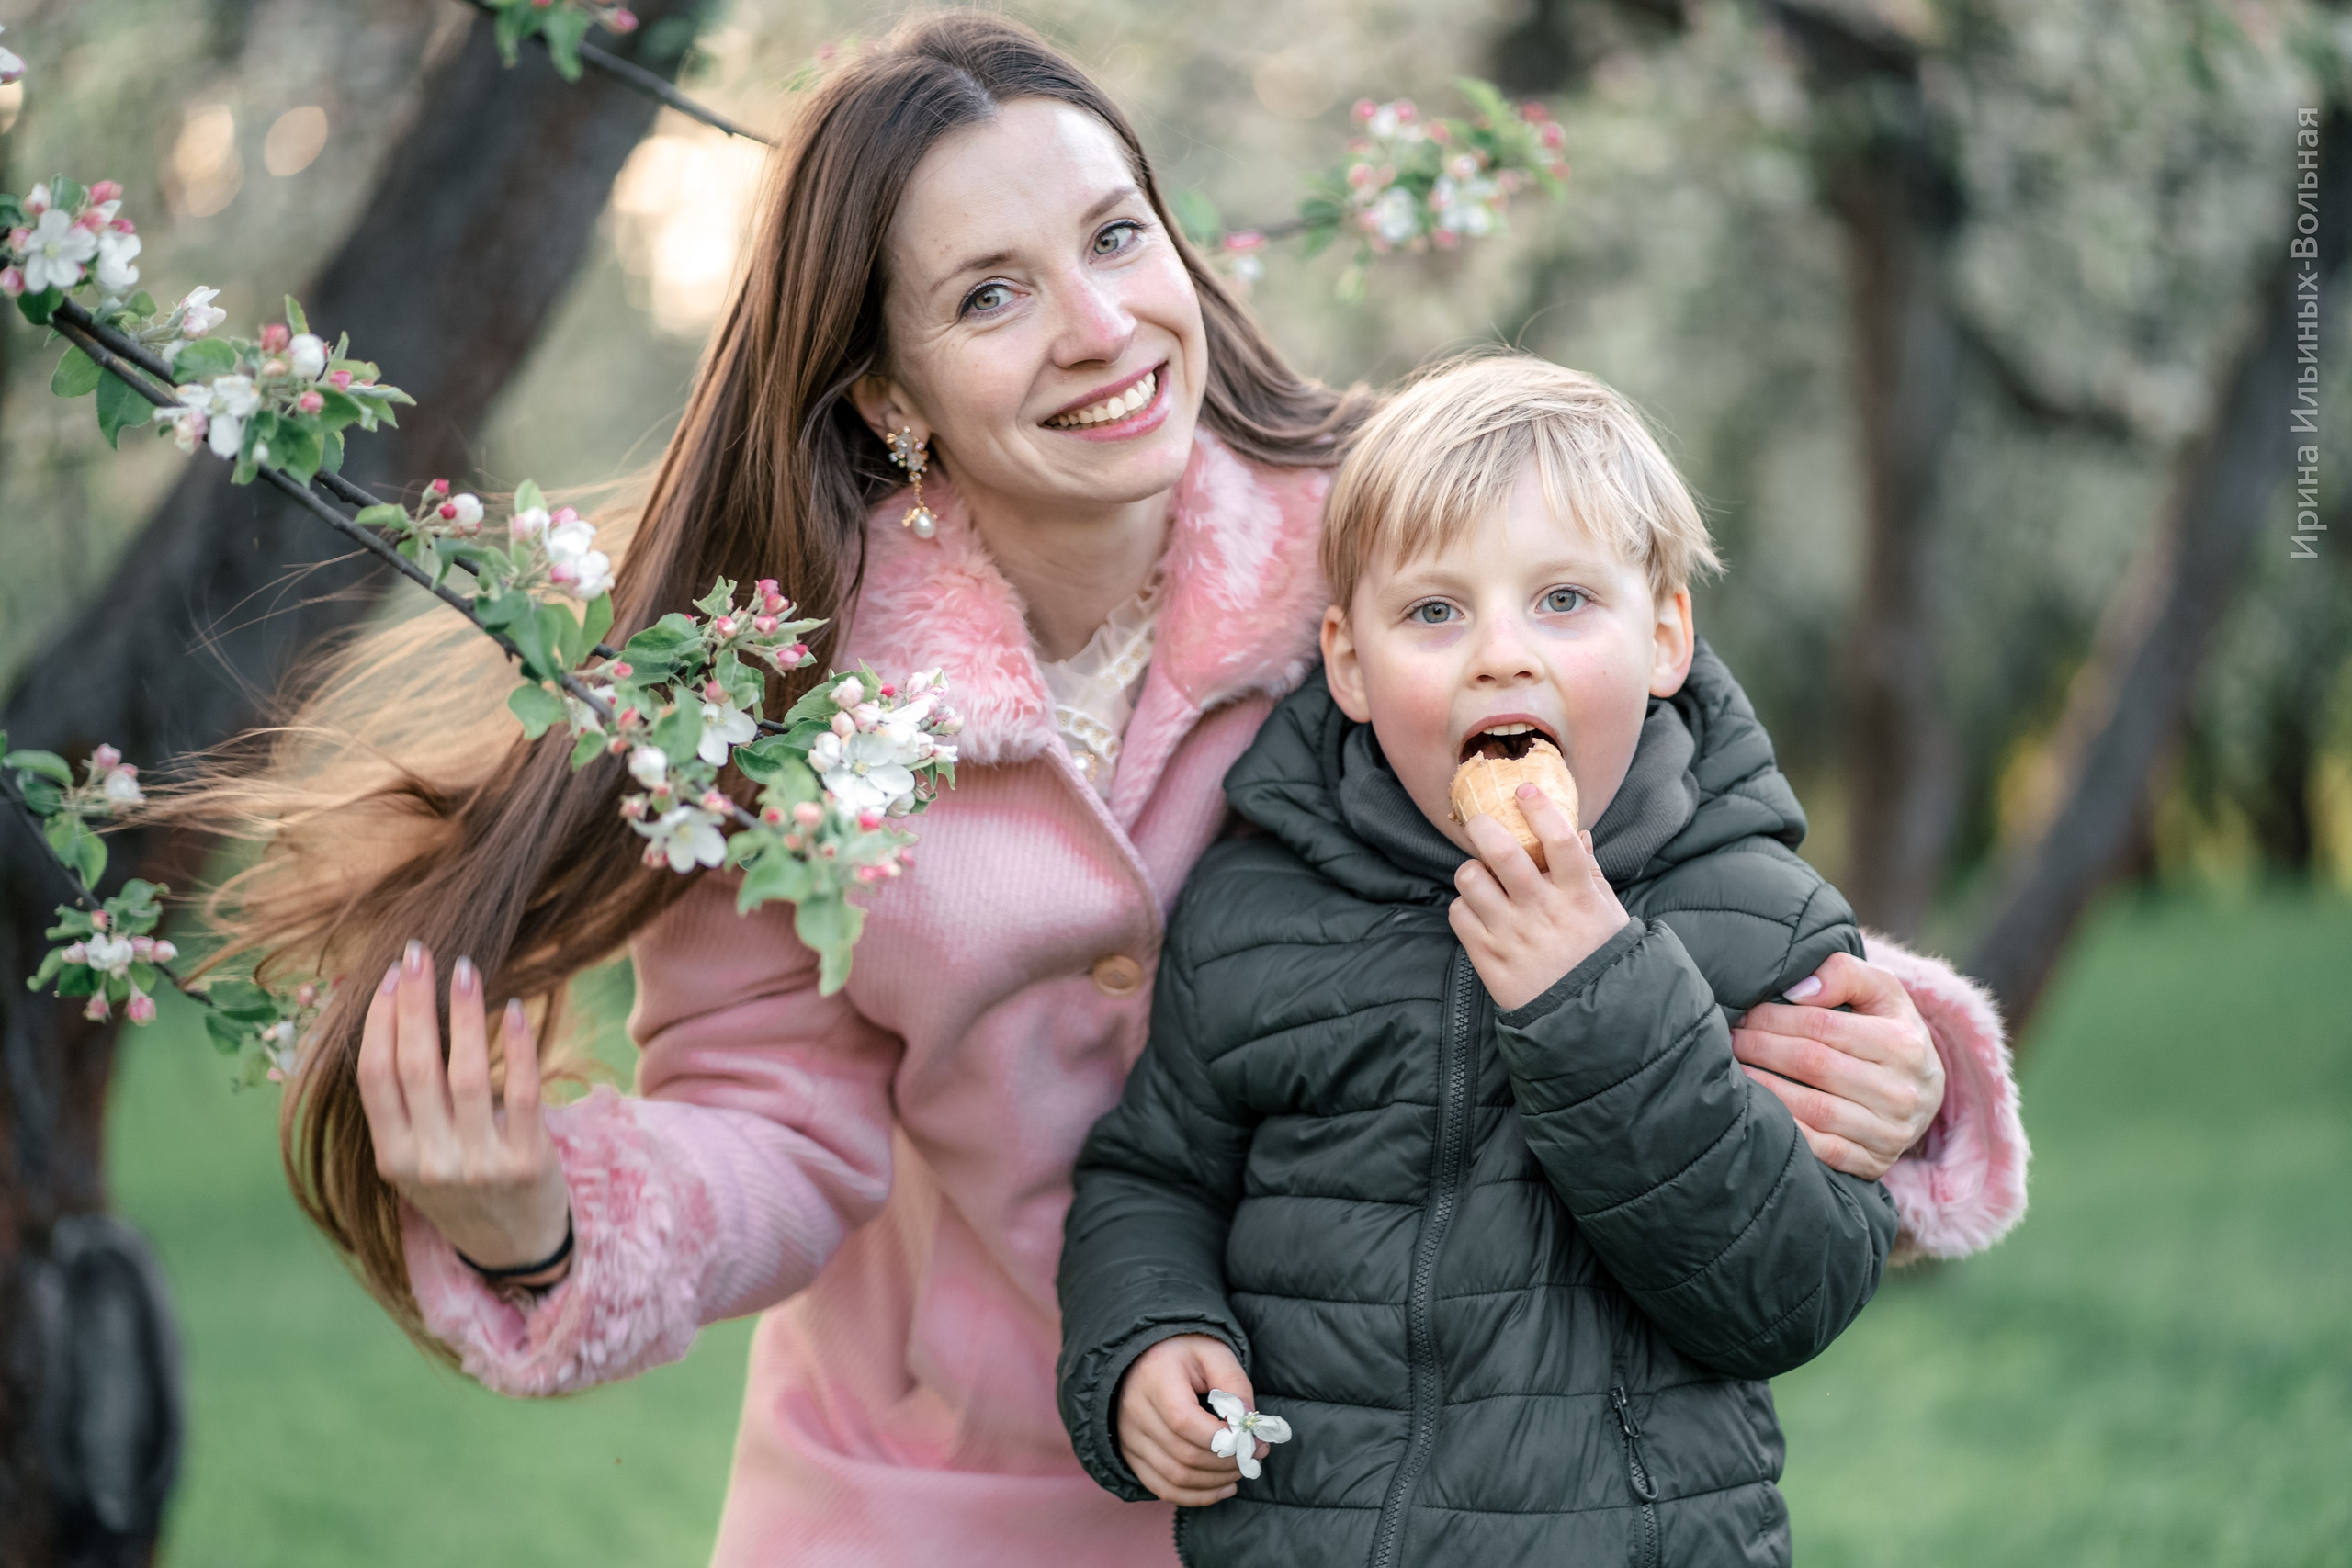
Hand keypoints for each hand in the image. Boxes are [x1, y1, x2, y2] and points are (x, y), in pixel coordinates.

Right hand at [357, 940, 571, 1281]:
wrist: (513, 1247)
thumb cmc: (458, 1187)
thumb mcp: (415, 1159)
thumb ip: (402, 1107)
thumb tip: (387, 1020)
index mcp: (393, 1158)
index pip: (374, 1079)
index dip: (377, 1024)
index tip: (385, 977)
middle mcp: (430, 1163)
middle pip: (415, 1067)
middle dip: (413, 1004)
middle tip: (418, 953)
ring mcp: (479, 1164)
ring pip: (465, 1074)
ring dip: (463, 1015)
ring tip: (464, 969)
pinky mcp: (527, 1162)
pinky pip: (521, 1093)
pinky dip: (516, 1048)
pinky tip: (514, 1010)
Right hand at [1116, 1334, 1261, 1505]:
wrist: (1143, 1355)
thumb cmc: (1184, 1352)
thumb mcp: (1214, 1353)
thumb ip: (1234, 1385)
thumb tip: (1247, 1425)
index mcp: (1155, 1380)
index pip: (1185, 1423)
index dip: (1223, 1439)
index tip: (1253, 1437)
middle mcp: (1135, 1412)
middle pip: (1184, 1455)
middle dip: (1228, 1462)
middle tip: (1256, 1454)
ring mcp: (1129, 1437)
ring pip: (1175, 1477)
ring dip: (1216, 1481)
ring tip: (1242, 1469)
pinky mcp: (1131, 1455)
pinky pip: (1162, 1488)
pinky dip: (1196, 1496)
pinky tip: (1222, 1488)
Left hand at [1449, 784, 1631, 1012]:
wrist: (1585, 1020)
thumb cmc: (1600, 958)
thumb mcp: (1607, 913)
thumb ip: (1589, 871)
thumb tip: (1579, 831)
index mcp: (1577, 896)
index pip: (1560, 841)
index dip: (1540, 809)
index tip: (1525, 789)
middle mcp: (1542, 911)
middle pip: (1502, 852)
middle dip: (1483, 827)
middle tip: (1480, 822)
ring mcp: (1512, 935)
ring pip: (1470, 879)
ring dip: (1472, 871)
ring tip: (1482, 877)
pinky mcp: (1488, 958)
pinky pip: (1458, 913)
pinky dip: (1464, 905)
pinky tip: (1480, 911)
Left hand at [1731, 951, 1944, 1180]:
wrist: (1924, 1090)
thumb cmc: (1889, 1028)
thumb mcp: (1881, 991)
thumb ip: (1845, 973)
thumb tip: (1799, 990)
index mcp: (1903, 1043)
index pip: (1822, 1026)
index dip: (1774, 1018)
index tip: (1744, 1013)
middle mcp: (1901, 1091)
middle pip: (1812, 1065)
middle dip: (1761, 1049)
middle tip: (1730, 1039)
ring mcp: (1890, 1132)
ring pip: (1812, 1109)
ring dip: (1765, 1089)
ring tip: (1735, 1070)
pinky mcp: (1875, 1163)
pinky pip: (1820, 1149)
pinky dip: (1784, 1130)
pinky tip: (1759, 1110)